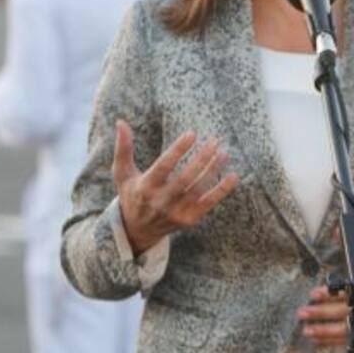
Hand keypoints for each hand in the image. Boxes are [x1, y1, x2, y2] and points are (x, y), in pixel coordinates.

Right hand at [112, 121, 239, 253]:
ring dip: (213, 171)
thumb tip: (120, 122)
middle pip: (185, 178)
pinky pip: (208, 204)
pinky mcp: (188, 220)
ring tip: (224, 153)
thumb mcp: (122, 173)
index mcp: (145, 187)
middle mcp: (160, 201)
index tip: (192, 134)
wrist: (137, 231)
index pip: (164, 166)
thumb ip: (123, 148)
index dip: (178, 150)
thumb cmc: (132, 194)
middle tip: (214, 140)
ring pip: (199, 190)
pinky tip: (233, 175)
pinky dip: (222, 190)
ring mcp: (176, 212)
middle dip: (201, 158)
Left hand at [297, 243, 353, 346]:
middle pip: (345, 313)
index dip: (330, 294)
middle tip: (304, 312)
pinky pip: (352, 339)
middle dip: (322, 314)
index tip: (314, 293)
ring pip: (347, 331)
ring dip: (325, 332)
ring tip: (307, 330)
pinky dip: (334, 341)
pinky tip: (319, 339)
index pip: (348, 292)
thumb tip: (337, 232)